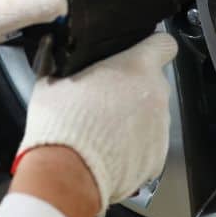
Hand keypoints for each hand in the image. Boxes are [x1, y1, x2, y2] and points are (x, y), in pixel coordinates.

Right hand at [16, 32, 177, 213]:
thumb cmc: (62, 123)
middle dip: (135, 88)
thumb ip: (60, 64)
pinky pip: (150, 145)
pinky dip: (135, 147)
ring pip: (153, 115)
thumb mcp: (52, 83)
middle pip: (155, 82)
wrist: (68, 172)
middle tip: (108, 98)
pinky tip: (111, 152)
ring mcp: (160, 127)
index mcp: (135, 67)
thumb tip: (51, 52)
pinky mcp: (158, 157)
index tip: (141, 53)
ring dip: (135, 119)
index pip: (164, 44)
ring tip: (105, 130)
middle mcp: (156, 94)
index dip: (153, 47)